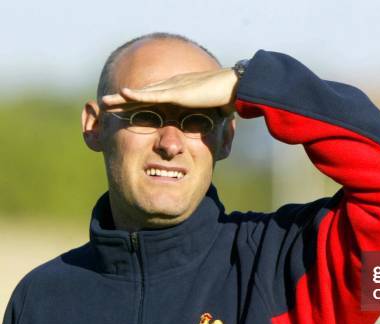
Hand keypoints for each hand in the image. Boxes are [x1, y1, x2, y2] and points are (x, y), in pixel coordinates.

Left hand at [101, 68, 238, 115]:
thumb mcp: (212, 116)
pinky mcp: (177, 92)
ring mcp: (174, 88)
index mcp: (180, 94)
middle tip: (105, 104)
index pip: (154, 100)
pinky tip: (123, 94)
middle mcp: (173, 87)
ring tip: (105, 102)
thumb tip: (210, 143)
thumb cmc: (229, 100)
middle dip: (123, 100)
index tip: (124, 111)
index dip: (137, 105)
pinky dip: (137, 95)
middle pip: (142, 95)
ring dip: (122, 98)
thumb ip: (206, 125)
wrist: (237, 88)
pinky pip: (153, 95)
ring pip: (142, 94)